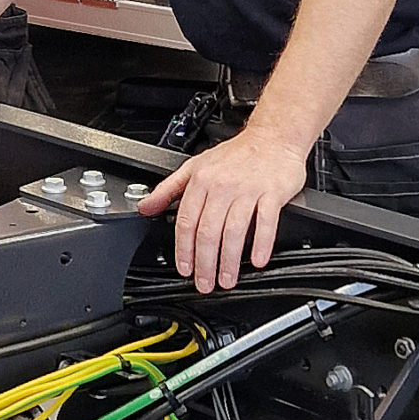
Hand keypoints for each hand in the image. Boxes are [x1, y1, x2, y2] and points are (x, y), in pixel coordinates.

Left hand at [136, 127, 308, 291]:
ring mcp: (248, 189)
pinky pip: (266, 221)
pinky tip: (257, 260)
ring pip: (234, 230)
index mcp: (201, 181)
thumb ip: (168, 189)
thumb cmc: (236, 154)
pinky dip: (262, 243)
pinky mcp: (272, 192)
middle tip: (204, 283)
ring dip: (229, 260)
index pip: (186, 220)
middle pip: (208, 230)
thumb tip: (145, 207)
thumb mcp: (194, 166)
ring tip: (227, 279)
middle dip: (204, 262)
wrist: (272, 137)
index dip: (183, 249)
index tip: (184, 268)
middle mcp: (222, 185)